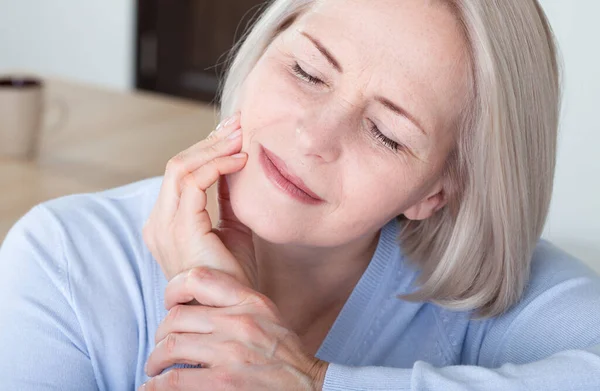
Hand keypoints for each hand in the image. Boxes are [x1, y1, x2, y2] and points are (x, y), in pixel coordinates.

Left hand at [140, 267, 328, 390]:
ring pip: (169, 346)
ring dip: (155, 360)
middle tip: (159, 347)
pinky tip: (155, 387)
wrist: (309, 386)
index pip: (199, 278)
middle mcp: (238, 323)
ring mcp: (229, 353)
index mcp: (249, 302)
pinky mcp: (222, 383)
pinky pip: (174, 379)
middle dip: (160, 334)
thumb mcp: (267, 315)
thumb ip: (236, 302)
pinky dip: (157, 385)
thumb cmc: (285, 354)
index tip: (168, 302)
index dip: (173, 288)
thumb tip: (196, 301)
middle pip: (176, 317)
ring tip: (155, 368)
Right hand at [142, 113, 256, 287]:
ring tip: (242, 136)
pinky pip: (194, 183)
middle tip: (240, 124)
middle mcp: (158, 221)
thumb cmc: (232, 276)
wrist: (231, 310)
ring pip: (181, 167)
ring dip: (214, 147)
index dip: (207, 149)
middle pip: (178, 164)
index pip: (181, 173)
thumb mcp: (232, 227)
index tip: (234, 133)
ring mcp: (164, 225)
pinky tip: (242, 161)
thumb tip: (236, 164)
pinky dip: (218, 166)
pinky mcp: (180, 229)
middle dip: (211, 140)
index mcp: (167, 222)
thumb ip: (228, 198)